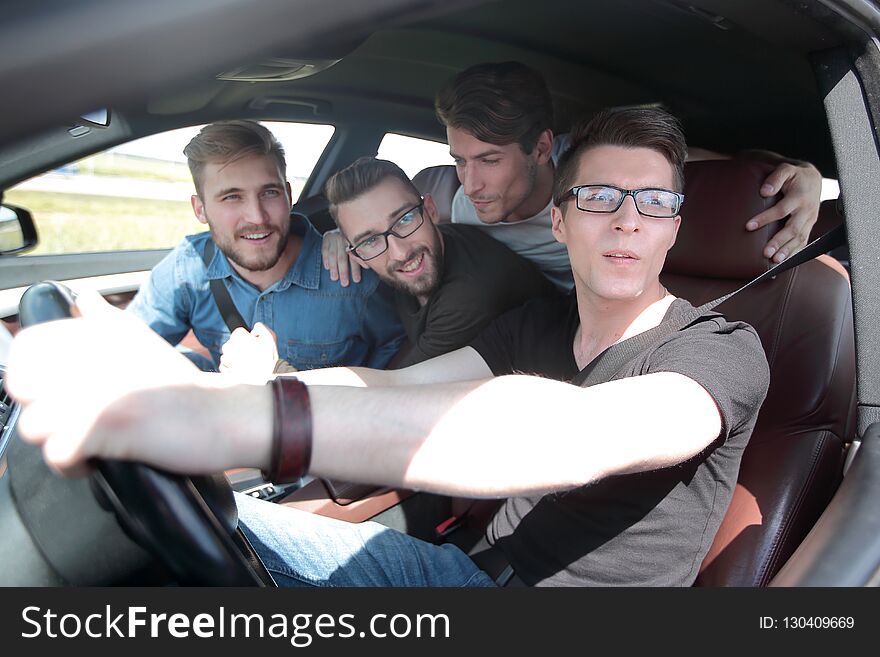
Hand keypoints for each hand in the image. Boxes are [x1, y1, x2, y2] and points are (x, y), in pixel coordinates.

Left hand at [6, 290, 271, 476]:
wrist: (224, 415)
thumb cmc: (185, 389)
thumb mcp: (145, 342)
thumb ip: (108, 321)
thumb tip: (85, 298)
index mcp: (96, 335)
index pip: (25, 347)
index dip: (30, 375)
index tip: (55, 393)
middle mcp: (91, 356)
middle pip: (21, 386)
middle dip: (41, 408)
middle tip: (72, 420)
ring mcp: (95, 390)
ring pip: (32, 425)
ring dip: (56, 441)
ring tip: (87, 443)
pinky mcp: (104, 425)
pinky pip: (57, 453)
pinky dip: (74, 465)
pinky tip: (97, 460)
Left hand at [219, 322, 279, 383]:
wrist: (263, 381)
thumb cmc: (268, 360)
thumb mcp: (271, 337)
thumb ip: (260, 327)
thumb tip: (252, 330)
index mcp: (238, 337)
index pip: (239, 331)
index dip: (248, 337)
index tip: (254, 344)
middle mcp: (228, 346)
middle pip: (232, 342)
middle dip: (240, 347)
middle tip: (252, 355)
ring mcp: (226, 359)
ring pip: (228, 354)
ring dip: (235, 357)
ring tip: (247, 364)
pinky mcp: (224, 370)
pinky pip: (225, 365)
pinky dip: (231, 367)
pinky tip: (241, 370)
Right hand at [321, 228, 361, 286]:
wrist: (346, 227)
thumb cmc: (355, 242)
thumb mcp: (360, 246)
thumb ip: (362, 256)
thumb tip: (368, 267)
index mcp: (355, 241)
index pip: (355, 257)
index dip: (355, 270)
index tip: (356, 280)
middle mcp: (345, 237)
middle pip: (343, 257)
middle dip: (344, 271)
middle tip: (345, 283)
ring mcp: (335, 236)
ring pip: (333, 254)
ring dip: (333, 267)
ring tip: (334, 278)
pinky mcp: (327, 237)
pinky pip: (325, 249)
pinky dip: (325, 259)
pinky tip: (327, 267)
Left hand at [745, 161, 821, 262]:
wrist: (814, 179)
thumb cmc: (796, 176)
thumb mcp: (786, 170)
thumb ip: (775, 178)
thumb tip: (764, 192)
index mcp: (799, 196)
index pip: (781, 210)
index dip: (765, 218)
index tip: (749, 226)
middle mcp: (806, 210)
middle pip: (793, 229)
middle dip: (779, 242)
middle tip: (766, 253)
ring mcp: (810, 220)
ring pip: (800, 238)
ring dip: (788, 251)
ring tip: (775, 261)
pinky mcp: (810, 226)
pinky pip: (804, 242)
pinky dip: (795, 252)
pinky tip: (785, 261)